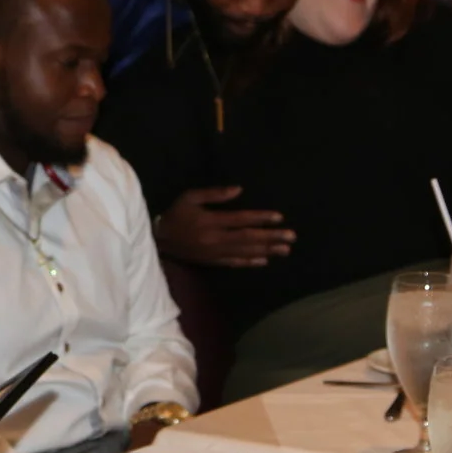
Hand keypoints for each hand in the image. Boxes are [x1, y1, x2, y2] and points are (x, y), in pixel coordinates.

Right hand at [154, 186, 292, 267]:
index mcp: (211, 221)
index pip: (241, 220)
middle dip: (271, 237)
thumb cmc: (176, 214)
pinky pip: (235, 262)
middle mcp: (216, 239)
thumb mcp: (190, 197)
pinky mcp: (213, 261)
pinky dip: (250, 262)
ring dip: (267, 251)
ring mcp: (215, 253)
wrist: (159, 240)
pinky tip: (265, 260)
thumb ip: (214, 194)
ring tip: (285, 250)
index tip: (279, 218)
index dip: (261, 218)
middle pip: (248, 238)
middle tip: (291, 237)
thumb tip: (239, 189)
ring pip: (245, 252)